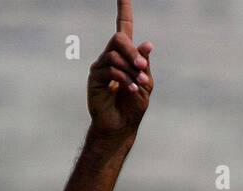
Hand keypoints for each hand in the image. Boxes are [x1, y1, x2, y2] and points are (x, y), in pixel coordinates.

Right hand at [87, 0, 154, 137]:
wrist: (121, 126)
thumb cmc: (133, 106)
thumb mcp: (146, 83)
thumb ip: (144, 64)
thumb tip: (147, 44)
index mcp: (125, 55)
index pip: (123, 26)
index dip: (123, 8)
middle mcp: (111, 57)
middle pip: (118, 39)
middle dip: (132, 52)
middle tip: (142, 68)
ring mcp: (101, 67)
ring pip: (114, 56)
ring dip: (130, 70)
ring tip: (140, 86)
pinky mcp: (95, 79)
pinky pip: (110, 70)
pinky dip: (124, 79)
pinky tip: (131, 90)